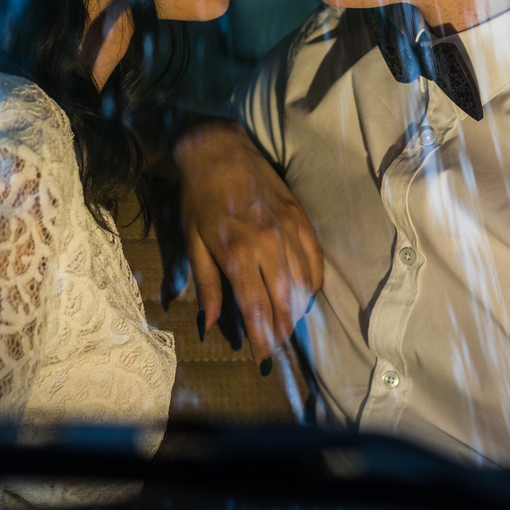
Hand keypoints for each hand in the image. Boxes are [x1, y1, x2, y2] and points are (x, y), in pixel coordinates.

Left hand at [173, 118, 323, 365]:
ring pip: (304, 283)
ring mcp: (289, 230)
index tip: (261, 359)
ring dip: (299, 310)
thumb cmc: (199, 197)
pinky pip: (316, 258)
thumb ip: (206, 285)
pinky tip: (307, 294)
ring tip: (290, 325)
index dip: (261, 338)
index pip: (256, 308)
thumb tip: (210, 323)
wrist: (219, 150)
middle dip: (281, 330)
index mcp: (237, 253)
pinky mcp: (300, 217)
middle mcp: (268, 244)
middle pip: (284, 301)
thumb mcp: (193, 241)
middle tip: (277, 346)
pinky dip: (314, 281)